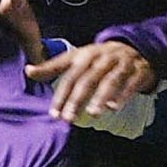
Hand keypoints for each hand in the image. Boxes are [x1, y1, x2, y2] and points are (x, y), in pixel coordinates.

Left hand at [26, 40, 155, 122]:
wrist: (135, 48)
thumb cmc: (99, 58)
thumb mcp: (76, 59)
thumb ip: (53, 67)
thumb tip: (28, 71)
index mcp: (85, 55)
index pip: (70, 75)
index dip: (61, 94)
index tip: (53, 113)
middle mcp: (102, 57)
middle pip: (88, 79)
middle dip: (77, 99)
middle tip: (69, 118)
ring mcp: (122, 63)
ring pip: (110, 80)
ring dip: (101, 96)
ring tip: (92, 113)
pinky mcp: (138, 70)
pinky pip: (131, 82)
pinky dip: (123, 94)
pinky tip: (115, 107)